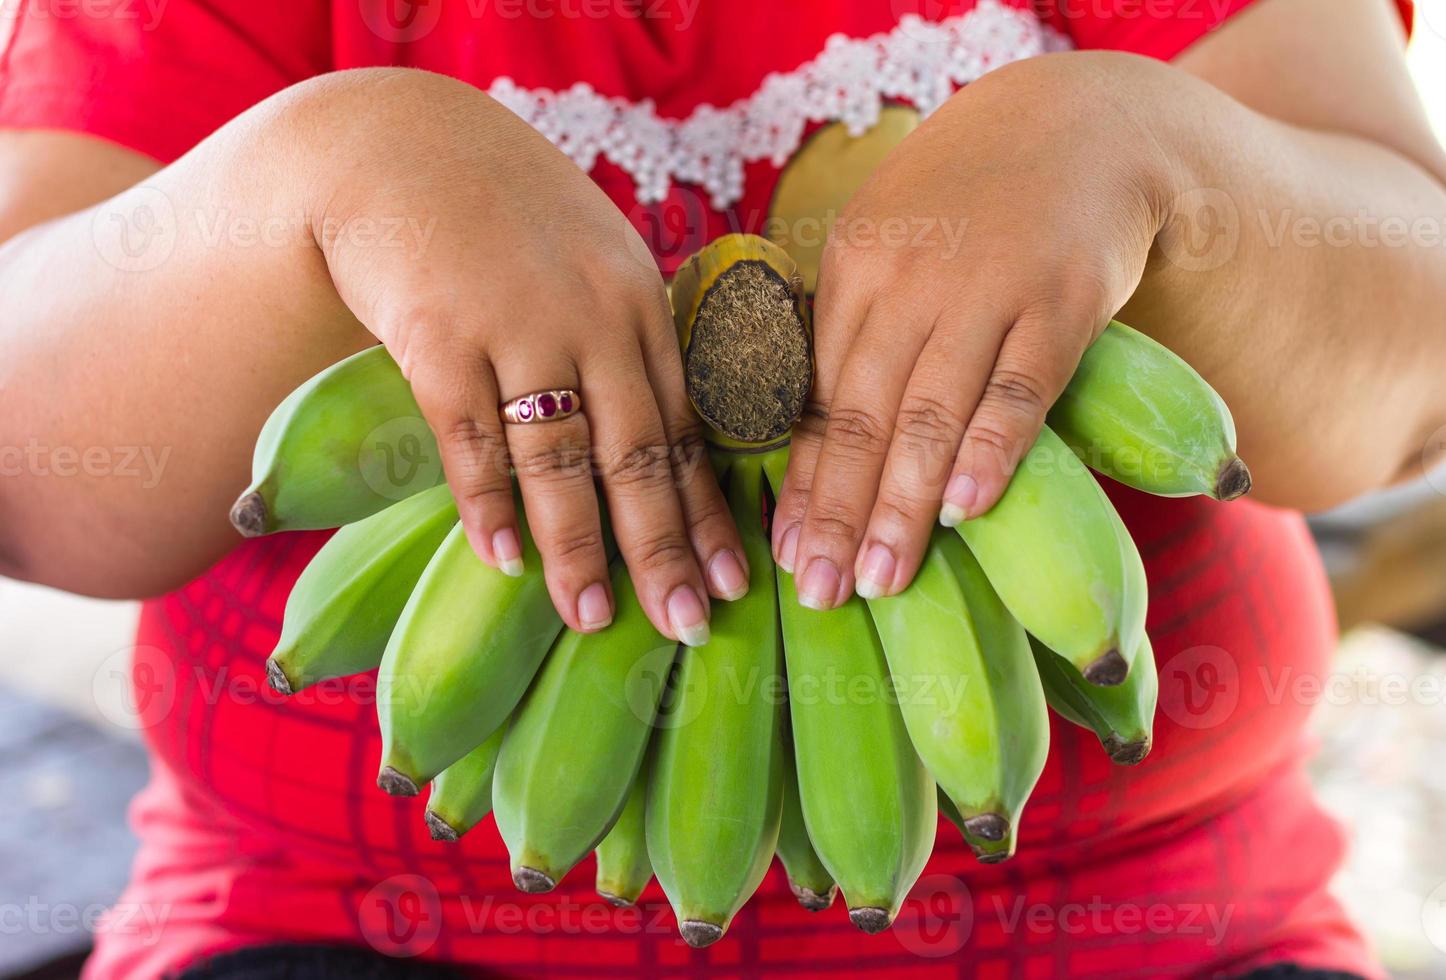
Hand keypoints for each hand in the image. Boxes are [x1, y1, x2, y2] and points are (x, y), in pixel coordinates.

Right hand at [309, 70, 745, 642]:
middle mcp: (592, 319)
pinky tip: (504, 561)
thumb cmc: (510, 220)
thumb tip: (666, 440)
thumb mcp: (597, 262)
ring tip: (590, 619)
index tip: (735, 582)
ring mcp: (516, 327)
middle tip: (688, 625)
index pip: (684, 429)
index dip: (708, 512)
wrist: (400, 150)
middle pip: (636, 454)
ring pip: (557, 457)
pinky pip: (468, 437)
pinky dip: (486, 502)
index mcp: (640, 307)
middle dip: (663, 548)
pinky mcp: (438, 336)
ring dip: (576, 546)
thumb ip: (631, 342)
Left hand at [772, 52, 1175, 607]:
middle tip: (820, 592)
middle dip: (838, 512)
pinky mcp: (1062, 299)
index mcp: (855, 269)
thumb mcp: (890, 243)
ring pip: (931, 412)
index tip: (786, 554)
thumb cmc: (967, 208)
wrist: (1078, 128)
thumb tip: (806, 436)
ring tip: (879, 579)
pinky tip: (963, 510)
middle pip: (863, 415)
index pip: (820, 396)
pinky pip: (1019, 387)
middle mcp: (910, 279)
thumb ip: (850, 327)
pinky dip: (989, 450)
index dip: (804, 482)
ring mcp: (987, 288)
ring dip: (902, 504)